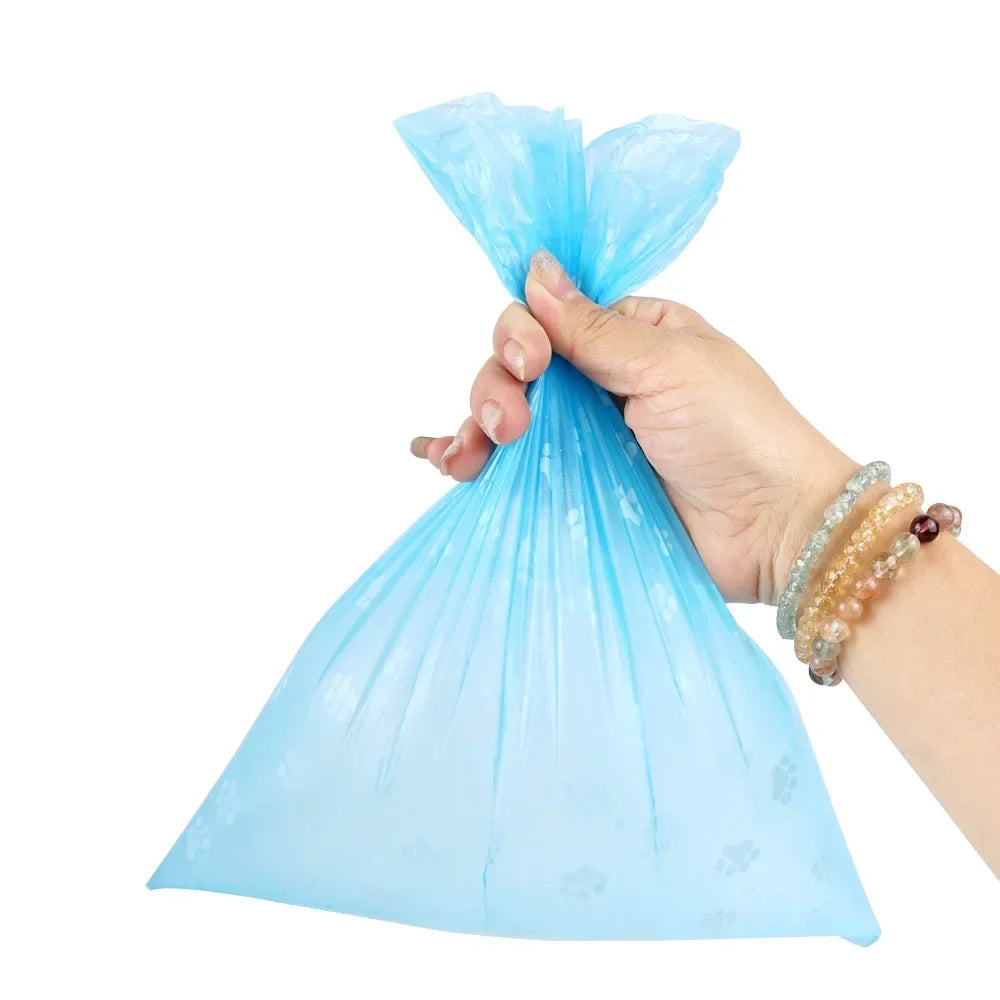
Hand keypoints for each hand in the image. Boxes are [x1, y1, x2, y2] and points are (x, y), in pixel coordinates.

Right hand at [410, 250, 857, 604]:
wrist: (772, 527)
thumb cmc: (739, 431)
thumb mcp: (669, 363)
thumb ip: (594, 327)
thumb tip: (534, 270)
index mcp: (630, 334)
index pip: (548, 315)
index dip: (522, 333)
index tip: (531, 363)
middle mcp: (601, 380)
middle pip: (517, 365)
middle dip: (497, 386)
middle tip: (511, 425)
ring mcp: (586, 437)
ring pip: (507, 414)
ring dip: (477, 423)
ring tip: (472, 455)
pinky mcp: (578, 487)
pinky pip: (514, 466)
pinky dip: (474, 457)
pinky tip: (443, 459)